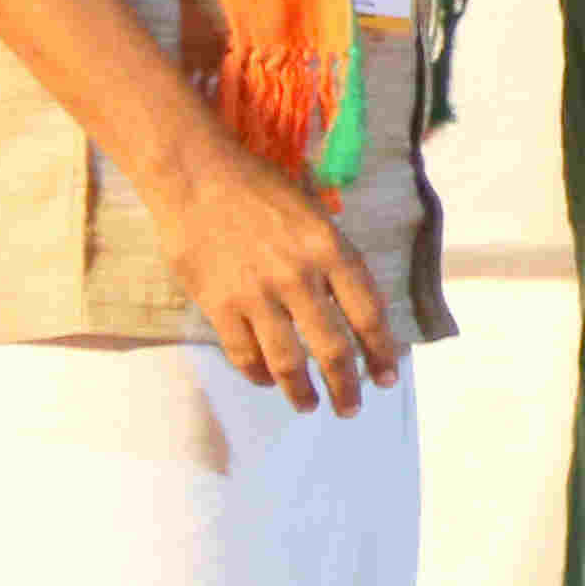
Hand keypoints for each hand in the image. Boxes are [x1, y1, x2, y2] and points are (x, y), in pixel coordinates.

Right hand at [151, 132, 400, 417]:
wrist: (197, 177)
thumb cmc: (261, 189)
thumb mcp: (315, 214)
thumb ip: (333, 259)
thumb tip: (352, 305)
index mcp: (330, 249)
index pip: (368, 312)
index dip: (381, 350)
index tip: (387, 376)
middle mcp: (299, 276)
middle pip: (331, 346)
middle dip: (346, 384)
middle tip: (351, 408)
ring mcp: (257, 294)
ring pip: (287, 360)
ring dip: (301, 391)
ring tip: (308, 406)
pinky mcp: (218, 305)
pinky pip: (243, 353)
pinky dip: (257, 374)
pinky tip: (267, 381)